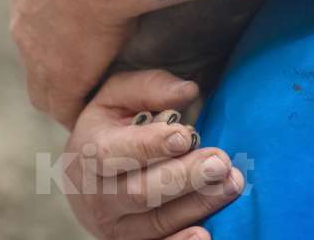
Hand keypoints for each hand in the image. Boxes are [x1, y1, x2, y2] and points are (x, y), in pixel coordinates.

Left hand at [10, 0, 157, 127]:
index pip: (42, 16)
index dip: (68, 23)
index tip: (92, 26)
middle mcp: (23, 22)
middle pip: (42, 50)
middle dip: (69, 55)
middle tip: (105, 59)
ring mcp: (35, 56)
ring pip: (52, 81)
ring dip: (79, 83)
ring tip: (113, 85)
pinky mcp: (57, 83)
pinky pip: (71, 105)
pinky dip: (92, 106)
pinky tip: (119, 102)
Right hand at [64, 70, 242, 239]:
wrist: (82, 174)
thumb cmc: (108, 125)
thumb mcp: (117, 96)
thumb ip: (149, 87)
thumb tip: (189, 90)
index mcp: (88, 151)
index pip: (114, 152)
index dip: (150, 145)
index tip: (185, 135)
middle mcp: (96, 194)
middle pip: (141, 191)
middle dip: (184, 176)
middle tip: (220, 161)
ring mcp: (113, 226)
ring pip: (156, 221)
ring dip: (197, 204)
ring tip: (231, 184)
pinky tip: (206, 234)